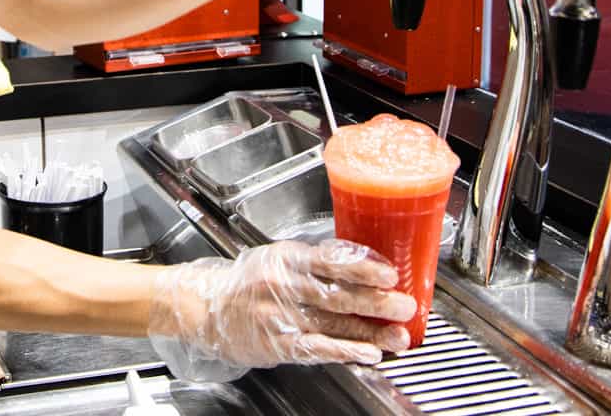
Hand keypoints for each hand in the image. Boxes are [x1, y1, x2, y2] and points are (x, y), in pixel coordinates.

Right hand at [147, 240, 416, 381]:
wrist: (205, 307)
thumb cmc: (249, 281)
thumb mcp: (279, 257)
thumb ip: (317, 261)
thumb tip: (366, 265)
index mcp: (286, 257)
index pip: (330, 260)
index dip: (362, 268)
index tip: (389, 274)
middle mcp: (283, 285)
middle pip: (337, 293)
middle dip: (375, 301)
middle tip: (405, 305)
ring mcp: (279, 316)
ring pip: (332, 323)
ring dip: (370, 331)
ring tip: (398, 336)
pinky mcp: (277, 343)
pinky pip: (316, 348)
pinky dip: (345, 351)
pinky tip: (367, 353)